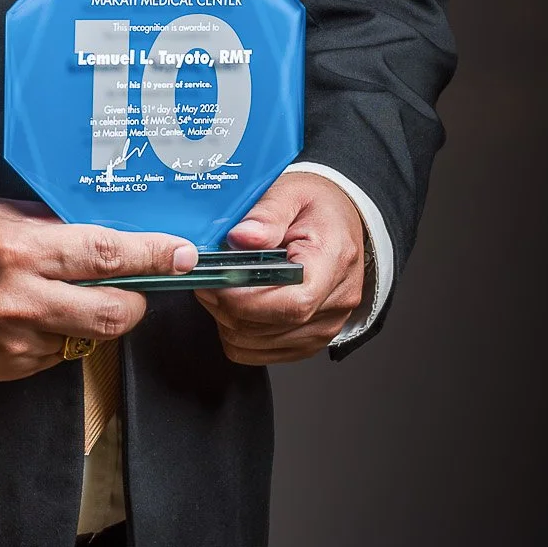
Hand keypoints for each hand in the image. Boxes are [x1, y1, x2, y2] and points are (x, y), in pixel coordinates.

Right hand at [0, 198, 197, 383]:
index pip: (106, 254)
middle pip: (114, 312)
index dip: (152, 255)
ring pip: (89, 336)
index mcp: (20, 250)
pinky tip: (35, 315)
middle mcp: (22, 299)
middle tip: (139, 284)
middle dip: (137, 299)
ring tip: (69, 293)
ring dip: (95, 317)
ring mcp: (17, 341)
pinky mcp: (11, 369)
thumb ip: (51, 225)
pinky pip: (58, 354)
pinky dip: (60, 334)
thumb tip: (107, 232)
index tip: (182, 253)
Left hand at [196, 170, 366, 364]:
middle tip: (207, 277)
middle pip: (269, 326)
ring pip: (257, 343)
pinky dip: (238, 333)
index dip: (245, 298)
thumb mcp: (290, 193)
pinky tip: (237, 304)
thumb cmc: (315, 207)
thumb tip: (241, 238)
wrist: (340, 222)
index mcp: (333, 261)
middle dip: (225, 305)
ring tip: (221, 287)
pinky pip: (260, 353)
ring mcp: (325, 327)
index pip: (292, 302)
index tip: (216, 280)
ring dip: (227, 319)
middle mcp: (335, 302)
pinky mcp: (310, 340)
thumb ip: (266, 215)